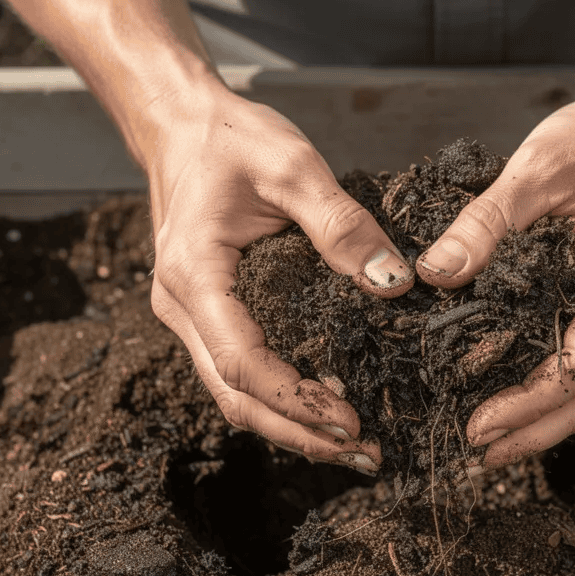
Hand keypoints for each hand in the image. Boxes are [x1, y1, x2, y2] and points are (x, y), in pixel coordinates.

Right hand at [144, 83, 414, 473]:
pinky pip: (239, 369)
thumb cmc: (231, 138)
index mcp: (194, 273)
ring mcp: (189, 314)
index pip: (242, 362)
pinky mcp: (206, 313)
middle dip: (297, 434)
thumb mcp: (294, 165)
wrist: (181, 123)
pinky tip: (326, 404)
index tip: (350, 420)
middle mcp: (182, 306)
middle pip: (235, 396)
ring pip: (233, 392)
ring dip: (289, 424)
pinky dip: (280, 397)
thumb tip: (393, 283)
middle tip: (363, 453)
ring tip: (353, 443)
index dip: (295, 401)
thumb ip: (342, 224)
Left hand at [416, 89, 574, 467]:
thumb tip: (433, 272)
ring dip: (549, 418)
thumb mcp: (540, 163)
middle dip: (537, 428)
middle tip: (478, 452)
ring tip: (492, 443)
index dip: (531, 402)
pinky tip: (521, 401)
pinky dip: (560, 390)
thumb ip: (488, 220)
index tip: (480, 425)